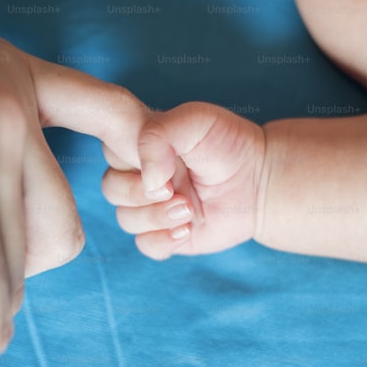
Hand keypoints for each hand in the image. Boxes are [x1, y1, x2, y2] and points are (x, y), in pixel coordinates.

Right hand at [102, 102, 265, 258]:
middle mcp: (140, 176)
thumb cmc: (226, 142)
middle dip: (142, 193)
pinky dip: (163, 240)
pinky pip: (145, 245)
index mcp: (139, 145)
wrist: (259, 178)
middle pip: (111, 189)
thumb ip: (157, 136)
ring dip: (157, 217)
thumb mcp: (194, 121)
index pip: (107, 150)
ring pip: (125, 220)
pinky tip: (188, 229)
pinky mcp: (165, 234)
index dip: (128, 157)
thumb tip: (146, 181)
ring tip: (190, 209)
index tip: (164, 158)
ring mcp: (151, 207)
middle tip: (179, 189)